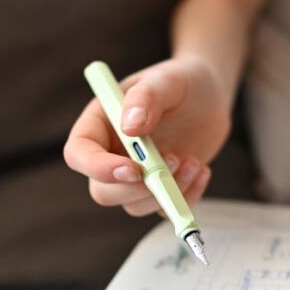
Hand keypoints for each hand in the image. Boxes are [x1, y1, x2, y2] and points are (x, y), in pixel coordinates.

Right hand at [64, 56, 230, 215]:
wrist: (209, 96)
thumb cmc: (182, 82)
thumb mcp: (167, 80)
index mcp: (100, 125)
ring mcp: (136, 176)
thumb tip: (131, 127)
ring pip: (135, 206)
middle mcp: (112, 154)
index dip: (99, 168)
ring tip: (193, 161)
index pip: (79, 154)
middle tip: (173, 161)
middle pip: (104, 191)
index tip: (133, 168)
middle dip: (138, 188)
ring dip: (166, 192)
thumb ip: (146, 97)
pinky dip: (186, 197)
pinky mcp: (161, 188)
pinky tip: (202, 169)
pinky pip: (165, 210)